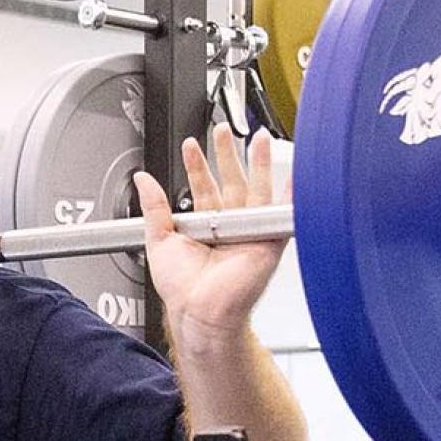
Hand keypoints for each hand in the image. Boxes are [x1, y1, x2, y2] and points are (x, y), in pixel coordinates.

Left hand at [132, 126, 286, 347]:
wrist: (199, 310)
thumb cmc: (182, 289)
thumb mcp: (159, 240)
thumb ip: (154, 207)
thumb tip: (143, 181)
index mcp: (205, 224)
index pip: (203, 186)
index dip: (197, 164)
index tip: (191, 145)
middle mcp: (228, 225)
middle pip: (231, 181)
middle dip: (227, 153)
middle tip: (223, 130)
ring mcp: (249, 231)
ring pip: (257, 189)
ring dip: (258, 162)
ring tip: (257, 138)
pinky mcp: (268, 240)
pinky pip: (282, 213)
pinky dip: (292, 193)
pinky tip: (296, 173)